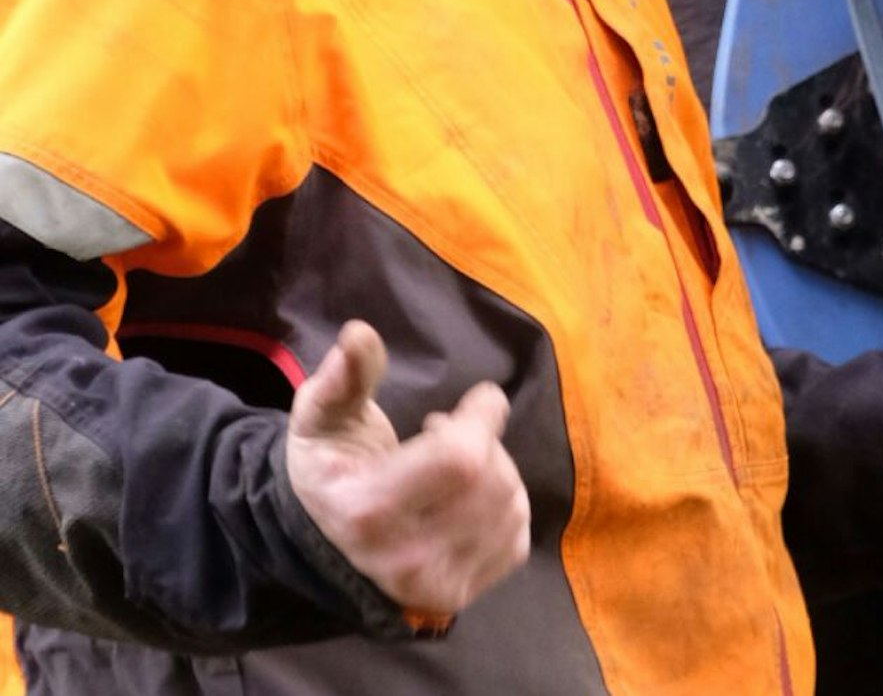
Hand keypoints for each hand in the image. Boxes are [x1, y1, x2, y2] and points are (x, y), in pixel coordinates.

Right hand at [286, 320, 530, 616]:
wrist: (322, 543)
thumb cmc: (329, 470)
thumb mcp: (321, 420)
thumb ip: (342, 379)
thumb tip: (359, 334)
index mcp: (369, 509)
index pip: (461, 457)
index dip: (483, 416)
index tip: (479, 399)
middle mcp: (406, 556)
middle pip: (492, 478)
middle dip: (485, 441)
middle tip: (453, 434)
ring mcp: (437, 582)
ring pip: (511, 506)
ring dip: (497, 471)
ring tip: (457, 467)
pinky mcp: (462, 592)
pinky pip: (518, 536)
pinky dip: (506, 507)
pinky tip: (471, 499)